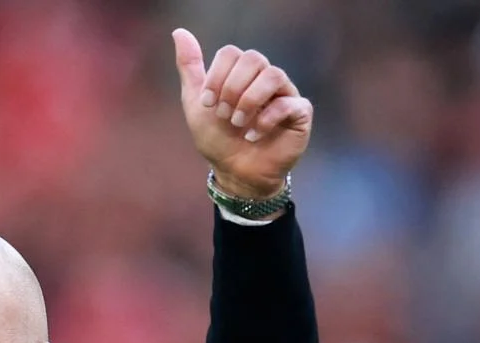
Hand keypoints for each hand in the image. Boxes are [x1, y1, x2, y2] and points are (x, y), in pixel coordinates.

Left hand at [172, 28, 312, 198]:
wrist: (235, 173)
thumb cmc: (218, 139)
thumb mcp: (197, 103)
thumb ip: (190, 68)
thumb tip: (179, 33)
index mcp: (241, 73)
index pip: (231, 53)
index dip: (217, 76)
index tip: (208, 103)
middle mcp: (264, 78)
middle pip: (254, 58)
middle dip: (232, 88)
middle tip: (224, 115)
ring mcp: (284, 94)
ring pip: (274, 75)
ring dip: (250, 101)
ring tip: (238, 123)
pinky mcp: (300, 114)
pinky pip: (289, 103)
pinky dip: (267, 119)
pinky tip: (253, 135)